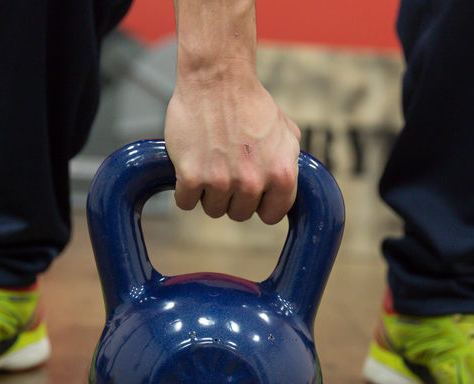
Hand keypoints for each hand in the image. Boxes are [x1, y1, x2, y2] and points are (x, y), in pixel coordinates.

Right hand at [164, 66, 300, 224]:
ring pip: (212, 209)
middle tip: (226, 167)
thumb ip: (289, 164)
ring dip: (208, 191)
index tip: (251, 189)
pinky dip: (184, 188)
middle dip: (233, 196)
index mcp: (281, 175)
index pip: (271, 215)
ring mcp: (221, 182)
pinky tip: (190, 165)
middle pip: (239, 214)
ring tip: (209, 161)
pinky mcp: (191, 177)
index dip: (260, 202)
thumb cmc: (251, 102)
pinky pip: (185, 202)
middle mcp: (252, 183)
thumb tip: (286, 187)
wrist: (217, 77)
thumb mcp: (286, 132)